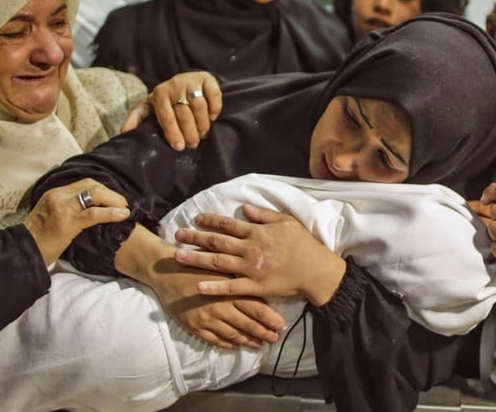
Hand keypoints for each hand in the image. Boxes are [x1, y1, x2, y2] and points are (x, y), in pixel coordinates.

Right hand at [23, 179, 129, 265]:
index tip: (113, 198)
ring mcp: (62, 208)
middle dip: (111, 194)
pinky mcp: (67, 222)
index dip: (102, 189)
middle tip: (122, 204)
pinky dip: (111, 213)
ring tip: (125, 209)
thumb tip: (89, 210)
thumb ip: (67, 209)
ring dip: (114, 200)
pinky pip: (93, 214)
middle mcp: (58, 196)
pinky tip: (122, 215)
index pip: (84, 183)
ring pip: (95, 195)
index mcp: (54, 193)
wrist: (23, 253)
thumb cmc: (38, 240)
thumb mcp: (50, 217)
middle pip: (92, 185)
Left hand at [119, 71, 222, 149]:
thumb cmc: (166, 99)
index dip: (173, 134)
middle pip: (184, 114)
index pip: (166, 117)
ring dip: (202, 124)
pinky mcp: (206, 79)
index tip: (179, 147)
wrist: (185, 80)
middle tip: (193, 144)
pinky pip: (213, 94)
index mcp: (159, 93)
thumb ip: (137, 118)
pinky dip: (214, 108)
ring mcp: (191, 81)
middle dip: (189, 132)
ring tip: (202, 134)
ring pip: (199, 106)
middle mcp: (174, 85)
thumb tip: (124, 133)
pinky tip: (212, 118)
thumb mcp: (150, 106)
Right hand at [151, 250, 284, 349]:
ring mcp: (206, 319)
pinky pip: (214, 339)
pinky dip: (227, 343)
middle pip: (247, 324)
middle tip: (275, 339)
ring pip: (232, 334)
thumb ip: (239, 276)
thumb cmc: (196, 262)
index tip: (281, 325)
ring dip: (247, 340)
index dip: (270, 318)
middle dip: (263, 333)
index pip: (256, 308)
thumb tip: (260, 285)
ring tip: (259, 344)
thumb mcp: (221, 265)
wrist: (166, 269)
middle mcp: (220, 307)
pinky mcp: (194, 326)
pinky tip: (235, 345)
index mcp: (229, 290)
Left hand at [174, 205, 346, 305]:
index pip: (228, 225)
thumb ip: (264, 215)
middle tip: (178, 235)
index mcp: (257, 232)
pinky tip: (197, 285)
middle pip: (217, 242)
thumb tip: (244, 207)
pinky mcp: (255, 286)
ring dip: (196, 259)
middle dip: (195, 238)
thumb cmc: (305, 245)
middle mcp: (250, 249)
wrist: (317, 271)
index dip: (210, 221)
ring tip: (177, 256)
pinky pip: (230, 288)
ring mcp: (251, 268)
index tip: (196, 219)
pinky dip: (214, 287)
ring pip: (218, 262)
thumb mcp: (287, 222)